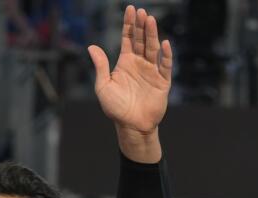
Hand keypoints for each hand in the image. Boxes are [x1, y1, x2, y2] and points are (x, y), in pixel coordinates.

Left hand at [87, 6, 172, 135]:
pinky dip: (165, 55)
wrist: (131, 126)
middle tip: (142, 11)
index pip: (128, 39)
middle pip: (141, 40)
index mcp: (125, 63)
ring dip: (152, 34)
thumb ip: (100, 66)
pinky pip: (165, 66)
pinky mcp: (162, 81)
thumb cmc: (115, 108)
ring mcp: (151, 71)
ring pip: (153, 49)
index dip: (129, 24)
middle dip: (141, 26)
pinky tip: (164, 44)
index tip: (130, 10)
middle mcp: (139, 63)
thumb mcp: (103, 86)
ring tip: (150, 20)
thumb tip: (91, 47)